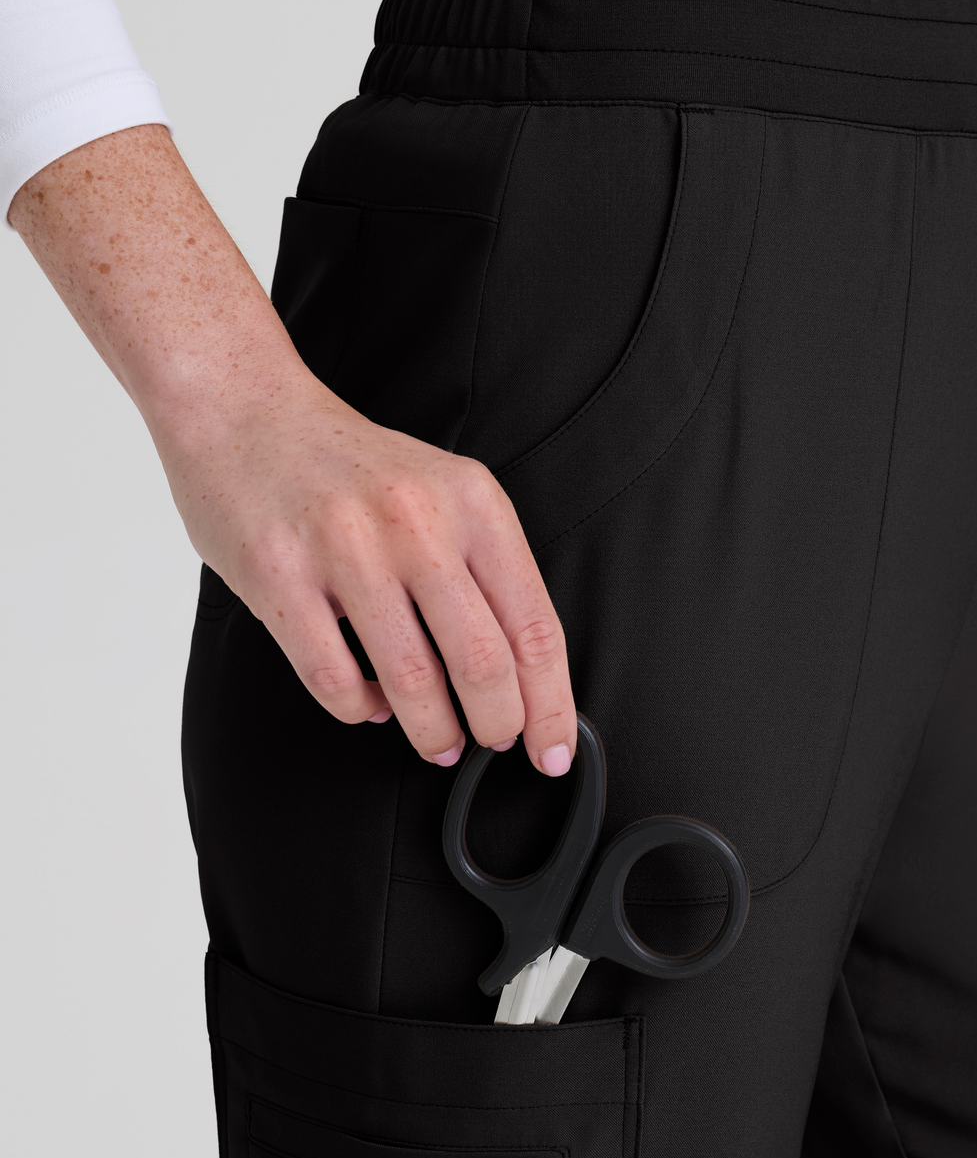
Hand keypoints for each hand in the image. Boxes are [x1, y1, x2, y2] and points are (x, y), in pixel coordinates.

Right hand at [163, 375, 574, 768]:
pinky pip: (334, 679)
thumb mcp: (442, 491)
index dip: (550, 704)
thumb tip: (520, 674)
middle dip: (497, 724)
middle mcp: (414, 522)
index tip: (552, 747)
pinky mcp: (279, 576)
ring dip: (432, 731)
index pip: (534, 625)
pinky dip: (361, 708)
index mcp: (471, 502)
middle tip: (492, 742)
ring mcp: (344, 548)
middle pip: (481, 661)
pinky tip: (370, 703)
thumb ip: (482, 569)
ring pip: (411, 680)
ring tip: (437, 741)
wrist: (243, 410)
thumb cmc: (347, 464)